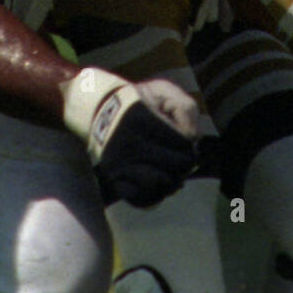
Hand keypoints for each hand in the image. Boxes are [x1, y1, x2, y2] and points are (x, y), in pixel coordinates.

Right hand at [63, 69, 197, 207]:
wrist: (100, 109)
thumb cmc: (140, 101)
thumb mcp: (164, 92)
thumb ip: (185, 111)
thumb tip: (192, 139)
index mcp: (141, 117)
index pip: (184, 143)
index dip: (188, 143)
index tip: (180, 138)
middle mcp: (128, 141)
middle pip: (177, 166)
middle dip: (183, 162)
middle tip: (177, 157)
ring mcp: (119, 162)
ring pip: (163, 184)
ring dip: (172, 180)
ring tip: (169, 171)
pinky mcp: (113, 179)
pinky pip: (143, 199)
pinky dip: (155, 195)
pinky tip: (156, 182)